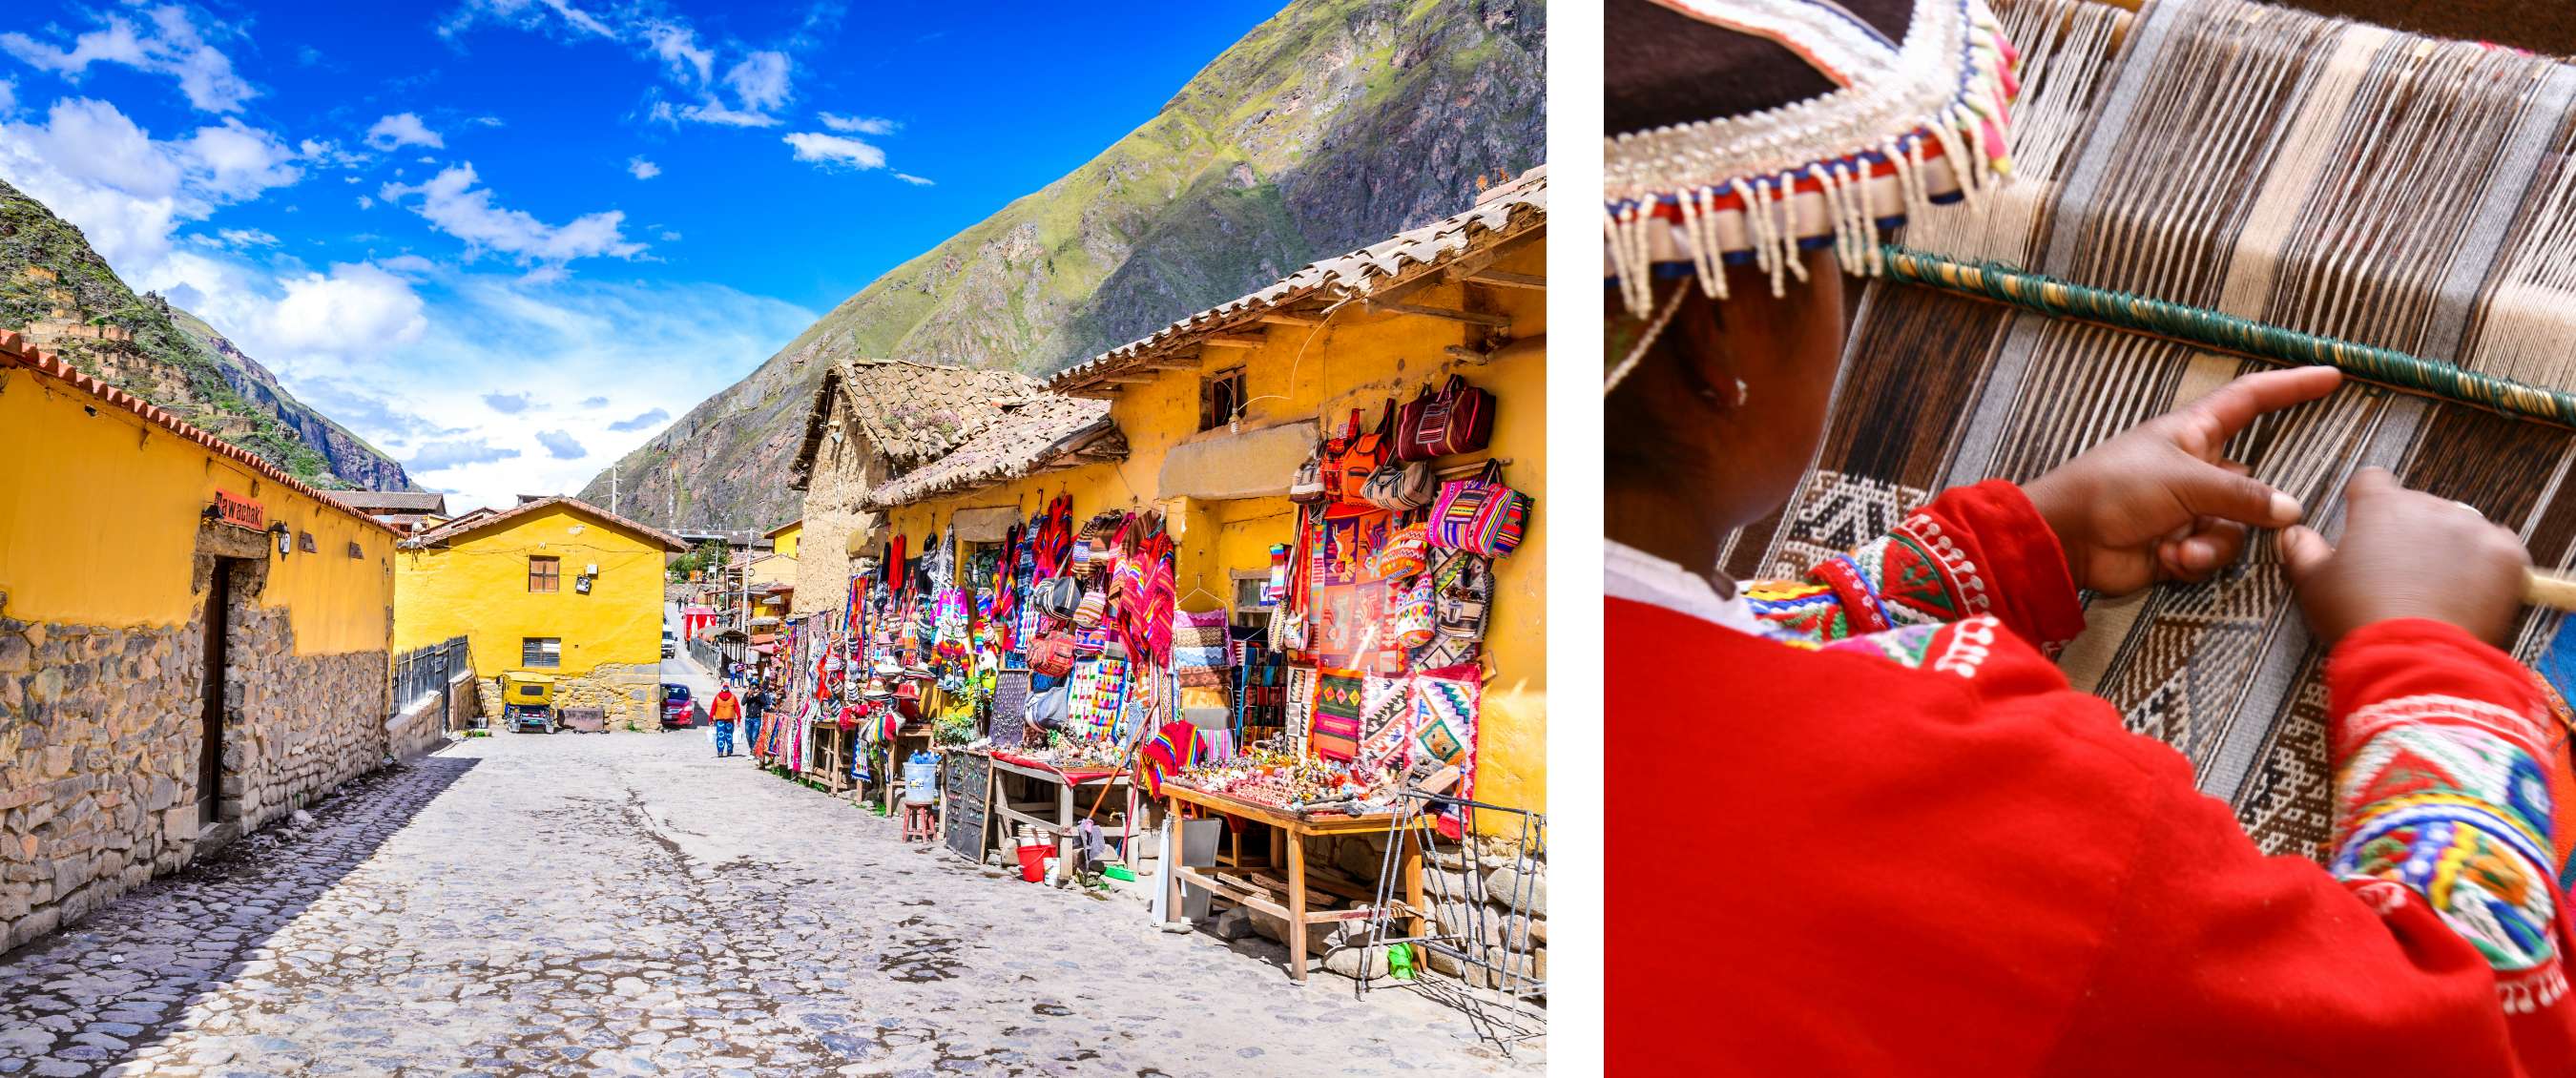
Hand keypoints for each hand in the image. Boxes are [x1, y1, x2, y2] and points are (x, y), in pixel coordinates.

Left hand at [2023, 366, 2342, 596]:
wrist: (2068, 538)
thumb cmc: (2115, 488)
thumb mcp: (2184, 481)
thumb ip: (2241, 496)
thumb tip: (2291, 510)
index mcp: (2193, 432)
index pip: (2251, 400)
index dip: (2291, 386)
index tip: (2333, 376)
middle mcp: (2197, 468)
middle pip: (2253, 483)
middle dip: (2251, 508)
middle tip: (2241, 517)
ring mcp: (2189, 509)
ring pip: (2238, 528)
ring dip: (2213, 543)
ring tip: (2180, 546)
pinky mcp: (2180, 545)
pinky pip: (2213, 554)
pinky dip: (2195, 560)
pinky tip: (2167, 558)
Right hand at [2279, 468, 2529, 645]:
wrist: (2414, 657)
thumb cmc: (2358, 618)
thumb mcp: (2314, 586)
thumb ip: (2303, 551)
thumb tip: (2292, 533)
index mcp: (2379, 507)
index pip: (2372, 481)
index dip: (2367, 502)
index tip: (2366, 525)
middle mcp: (2428, 506)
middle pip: (2418, 505)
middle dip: (2411, 530)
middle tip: (2402, 570)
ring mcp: (2472, 528)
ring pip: (2460, 524)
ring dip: (2449, 545)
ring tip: (2438, 586)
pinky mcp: (2505, 554)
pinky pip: (2499, 547)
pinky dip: (2487, 564)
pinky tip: (2470, 590)